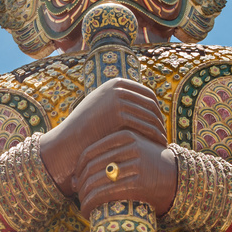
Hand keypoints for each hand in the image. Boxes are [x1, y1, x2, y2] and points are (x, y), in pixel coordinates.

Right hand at [39, 78, 166, 195]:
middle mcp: (118, 87)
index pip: (147, 95)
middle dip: (160, 121)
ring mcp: (118, 99)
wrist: (68, 142)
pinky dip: (154, 138)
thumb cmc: (85, 130)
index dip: (156, 111)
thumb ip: (119, 103)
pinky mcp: (120, 114)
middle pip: (151, 105)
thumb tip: (140, 105)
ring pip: (151, 116)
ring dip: (159, 131)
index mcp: (116, 83)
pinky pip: (146, 126)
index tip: (160, 125)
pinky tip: (157, 148)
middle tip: (164, 136)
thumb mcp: (102, 108)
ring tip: (162, 144)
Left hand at [72, 130, 177, 218]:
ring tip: (81, 205)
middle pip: (91, 167)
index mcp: (126, 135)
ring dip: (83, 197)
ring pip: (95, 181)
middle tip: (75, 193)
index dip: (78, 168)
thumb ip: (110, 154)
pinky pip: (104, 194)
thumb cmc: (149, 166)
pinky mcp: (138, 183)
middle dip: (79, 183)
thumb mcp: (133, 150)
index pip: (90, 151)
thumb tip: (74, 175)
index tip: (74, 180)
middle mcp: (131, 147)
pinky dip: (90, 204)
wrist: (179, 179)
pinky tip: (87, 211)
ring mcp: (135, 164)